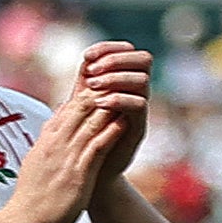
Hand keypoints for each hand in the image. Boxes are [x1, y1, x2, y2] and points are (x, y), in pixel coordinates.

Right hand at [5, 89, 121, 222]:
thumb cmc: (32, 196)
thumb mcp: (37, 162)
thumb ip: (49, 144)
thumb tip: (56, 130)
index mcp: (45, 139)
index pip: (68, 106)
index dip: (86, 91)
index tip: (104, 82)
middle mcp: (54, 143)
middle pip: (80, 106)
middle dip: (101, 91)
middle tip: (119, 79)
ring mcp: (65, 156)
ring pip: (89, 121)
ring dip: (109, 105)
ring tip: (126, 92)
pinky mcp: (77, 173)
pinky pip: (96, 146)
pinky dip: (111, 131)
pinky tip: (124, 121)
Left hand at [71, 41, 151, 186]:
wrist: (86, 174)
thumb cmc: (80, 138)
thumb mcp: (79, 106)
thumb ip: (85, 83)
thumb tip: (86, 59)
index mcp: (120, 83)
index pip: (127, 51)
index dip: (110, 48)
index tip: (87, 56)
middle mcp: (134, 93)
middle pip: (142, 60)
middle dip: (116, 59)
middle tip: (92, 71)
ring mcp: (138, 109)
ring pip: (142, 80)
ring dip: (116, 78)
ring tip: (92, 85)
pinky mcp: (138, 128)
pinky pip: (139, 105)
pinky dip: (119, 99)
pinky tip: (100, 102)